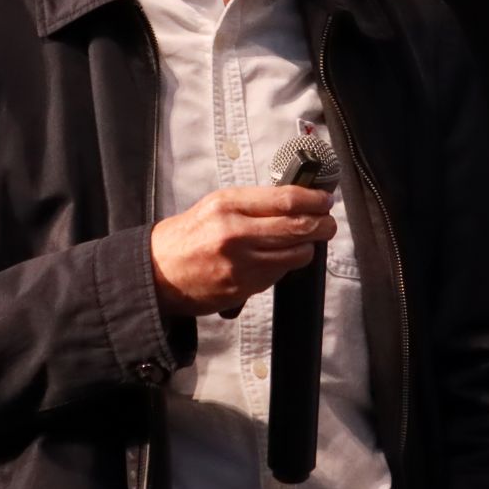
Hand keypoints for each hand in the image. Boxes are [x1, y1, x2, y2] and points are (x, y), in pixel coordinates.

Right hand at [149, 185, 334, 316]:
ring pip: (296, 254)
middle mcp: (236, 232)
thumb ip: (254, 203)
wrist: (159, 272)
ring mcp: (241, 263)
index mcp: (229, 204)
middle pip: (299, 226)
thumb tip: (297, 200)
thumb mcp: (216, 205)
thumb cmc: (189, 235)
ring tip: (305, 241)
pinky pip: (279, 275)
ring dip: (308, 247)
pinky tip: (278, 259)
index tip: (326, 200)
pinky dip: (286, 266)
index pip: (287, 199)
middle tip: (329, 223)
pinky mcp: (243, 288)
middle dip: (323, 225)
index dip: (315, 200)